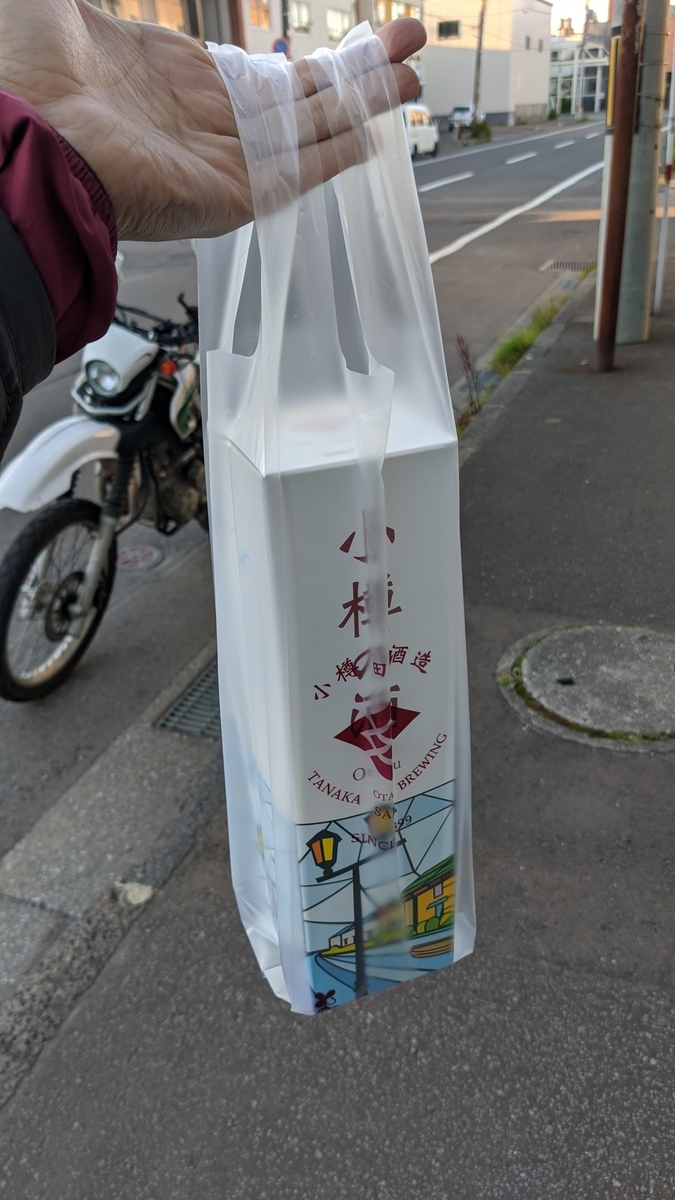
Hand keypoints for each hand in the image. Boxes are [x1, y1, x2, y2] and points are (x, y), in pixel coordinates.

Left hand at [0, 0, 424, 240]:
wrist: (22, 136)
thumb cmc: (25, 74)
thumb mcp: (57, 3)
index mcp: (171, 77)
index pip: (257, 73)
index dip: (307, 57)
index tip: (349, 40)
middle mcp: (204, 120)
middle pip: (298, 97)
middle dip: (356, 72)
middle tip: (408, 46)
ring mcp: (219, 159)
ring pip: (310, 128)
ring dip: (363, 103)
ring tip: (414, 79)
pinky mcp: (231, 196)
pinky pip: (296, 172)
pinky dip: (335, 155)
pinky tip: (374, 138)